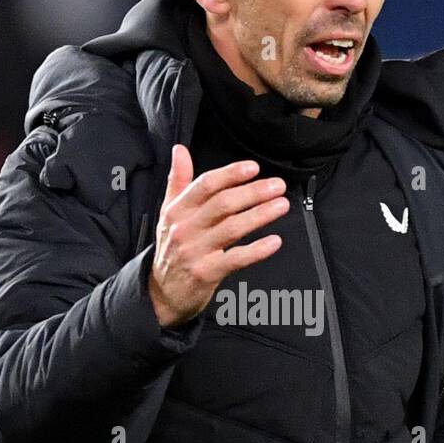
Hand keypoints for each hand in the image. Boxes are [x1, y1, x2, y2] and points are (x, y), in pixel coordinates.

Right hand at [147, 145, 288, 327]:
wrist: (162, 292)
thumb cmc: (172, 249)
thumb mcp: (169, 213)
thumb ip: (178, 181)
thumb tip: (180, 150)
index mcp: (177, 210)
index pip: (205, 185)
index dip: (230, 174)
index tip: (253, 168)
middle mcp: (185, 228)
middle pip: (223, 204)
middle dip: (253, 192)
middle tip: (277, 186)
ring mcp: (196, 251)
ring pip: (232, 228)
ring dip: (260, 215)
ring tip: (281, 206)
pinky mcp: (207, 273)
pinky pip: (236, 259)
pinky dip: (257, 250)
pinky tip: (274, 241)